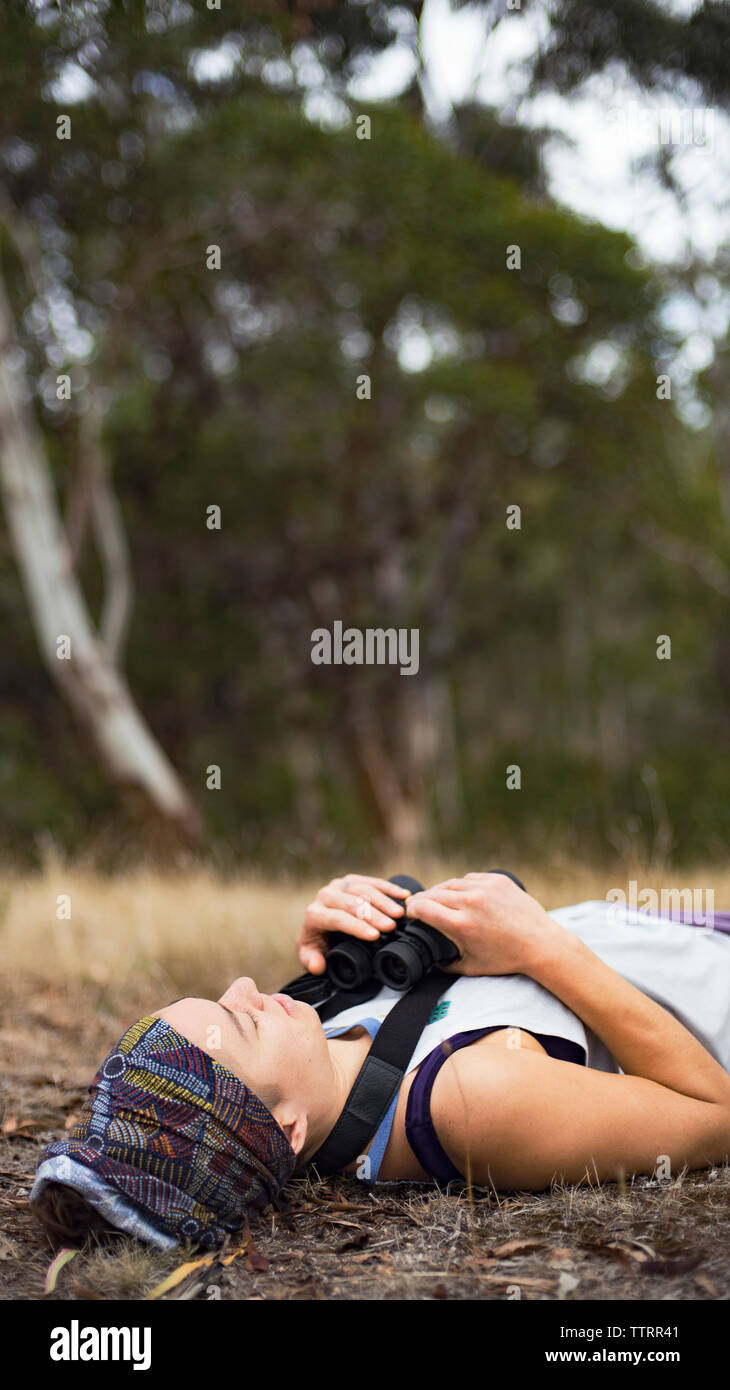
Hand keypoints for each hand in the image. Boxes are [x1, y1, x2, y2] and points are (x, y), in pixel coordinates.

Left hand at [297, 874, 409, 974]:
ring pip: (363, 889)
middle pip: (352, 902)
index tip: (375, 936)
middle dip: (374, 914)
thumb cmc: (317, 942)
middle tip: (391, 926)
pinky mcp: (352, 880)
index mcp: (314, 914)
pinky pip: (372, 881)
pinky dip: (389, 888)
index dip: (357, 926)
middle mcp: (325, 896)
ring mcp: (339, 886)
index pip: (337, 918)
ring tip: (400, 914)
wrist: (317, 925)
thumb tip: (317, 965)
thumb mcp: (311, 955)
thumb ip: (311, 961)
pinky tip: (403, 895)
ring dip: (384, 901)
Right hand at [407, 872, 561, 976]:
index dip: (411, 910)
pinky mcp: (497, 880)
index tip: (409, 914)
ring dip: (440, 892)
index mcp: (461, 924)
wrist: (541, 944)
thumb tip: (430, 961)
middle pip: (433, 893)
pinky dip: (462, 886)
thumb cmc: (507, 958)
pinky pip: (469, 879)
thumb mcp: (471, 967)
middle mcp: (471, 902)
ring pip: (450, 883)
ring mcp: (485, 888)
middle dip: (422, 900)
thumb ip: (445, 964)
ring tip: (437, 900)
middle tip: (418, 907)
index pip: (422, 907)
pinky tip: (460, 895)